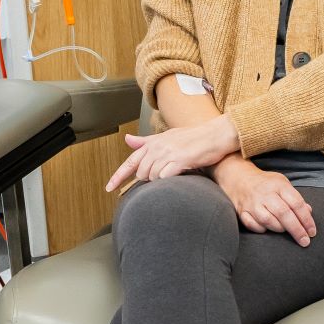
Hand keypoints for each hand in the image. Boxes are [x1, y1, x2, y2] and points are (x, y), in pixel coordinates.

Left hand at [105, 114, 240, 190]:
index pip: (130, 161)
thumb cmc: (193, 138)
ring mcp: (168, 153)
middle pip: (141, 173)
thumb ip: (146, 141)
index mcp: (153, 142)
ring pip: (152, 176)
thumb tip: (127, 139)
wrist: (215, 135)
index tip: (108, 188)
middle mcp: (158, 147)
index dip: (118, 176)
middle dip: (149, 180)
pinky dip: (168, 180)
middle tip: (165, 175)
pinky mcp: (180, 160)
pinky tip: (177, 176)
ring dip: (160, 180)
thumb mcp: (167, 136)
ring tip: (174, 173)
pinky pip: (165, 177)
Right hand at [214, 157, 316, 245]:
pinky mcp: (241, 211)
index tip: (312, 232)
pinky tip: (267, 228)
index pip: (296, 203)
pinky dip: (261, 229)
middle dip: (296, 230)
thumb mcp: (283, 184)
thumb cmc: (266, 183)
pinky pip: (252, 225)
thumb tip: (308, 212)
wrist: (238, 178)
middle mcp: (265, 194)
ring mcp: (252, 203)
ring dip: (279, 229)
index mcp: (279, 185)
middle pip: (284, 214)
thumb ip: (296, 198)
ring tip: (285, 231)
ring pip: (268, 221)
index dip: (306, 219)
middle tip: (305, 241)